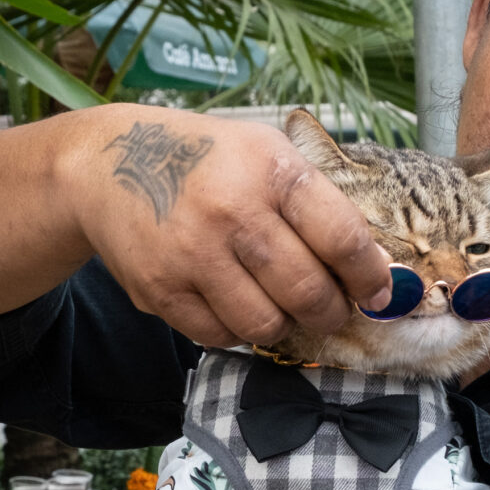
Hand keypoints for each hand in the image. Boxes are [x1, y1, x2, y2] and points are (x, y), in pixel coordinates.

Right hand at [62, 105, 391, 346]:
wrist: (109, 163)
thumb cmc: (210, 160)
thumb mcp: (268, 153)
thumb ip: (321, 205)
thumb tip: (377, 269)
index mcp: (271, 169)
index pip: (342, 238)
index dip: (370, 277)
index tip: (380, 293)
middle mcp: (232, 210)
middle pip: (308, 291)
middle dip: (333, 311)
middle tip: (334, 309)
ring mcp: (192, 253)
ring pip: (267, 324)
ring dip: (287, 324)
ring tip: (284, 305)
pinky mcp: (159, 289)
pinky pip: (221, 336)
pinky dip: (240, 331)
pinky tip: (240, 304)